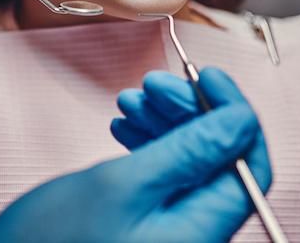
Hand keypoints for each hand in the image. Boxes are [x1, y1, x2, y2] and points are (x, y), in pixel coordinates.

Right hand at [0, 67, 269, 242]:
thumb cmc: (53, 242)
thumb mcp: (121, 186)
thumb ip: (187, 153)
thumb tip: (241, 121)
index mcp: (201, 232)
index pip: (247, 165)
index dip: (233, 113)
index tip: (206, 74)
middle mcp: (194, 234)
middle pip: (217, 159)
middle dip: (190, 111)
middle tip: (153, 82)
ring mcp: (170, 230)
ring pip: (189, 162)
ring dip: (166, 122)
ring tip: (130, 99)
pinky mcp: (147, 224)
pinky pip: (164, 176)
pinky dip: (149, 144)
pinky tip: (124, 126)